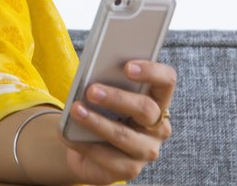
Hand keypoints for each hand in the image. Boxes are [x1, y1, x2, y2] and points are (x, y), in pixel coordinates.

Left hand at [60, 60, 176, 184]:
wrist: (87, 144)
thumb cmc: (101, 110)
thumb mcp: (106, 93)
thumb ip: (106, 81)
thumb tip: (92, 76)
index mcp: (158, 100)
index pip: (166, 81)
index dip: (151, 71)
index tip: (127, 67)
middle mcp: (159, 127)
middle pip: (145, 108)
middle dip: (117, 98)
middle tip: (92, 90)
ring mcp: (147, 150)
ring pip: (124, 135)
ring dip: (97, 122)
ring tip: (76, 110)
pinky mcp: (130, 169)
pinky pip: (108, 157)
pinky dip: (86, 145)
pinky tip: (70, 136)